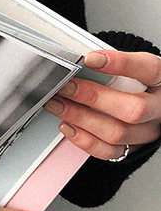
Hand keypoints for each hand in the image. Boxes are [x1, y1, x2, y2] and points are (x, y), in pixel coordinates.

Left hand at [43, 49, 160, 158]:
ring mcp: (147, 131)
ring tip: (59, 105)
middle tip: (68, 87)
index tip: (90, 59)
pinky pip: (109, 151)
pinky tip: (69, 125)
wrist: (151, 104)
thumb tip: (82, 61)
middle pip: (134, 109)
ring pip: (118, 132)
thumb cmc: (140, 82)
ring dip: (82, 118)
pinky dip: (84, 140)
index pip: (148, 70)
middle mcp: (158, 108)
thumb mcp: (135, 66)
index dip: (121, 64)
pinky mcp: (132, 148)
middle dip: (94, 98)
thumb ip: (114, 63)